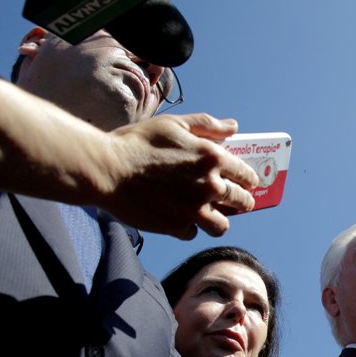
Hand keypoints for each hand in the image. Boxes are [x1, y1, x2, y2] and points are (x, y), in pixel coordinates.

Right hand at [94, 113, 258, 239]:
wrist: (106, 170)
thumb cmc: (138, 143)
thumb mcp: (174, 124)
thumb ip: (208, 125)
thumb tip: (233, 126)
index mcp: (213, 158)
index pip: (247, 175)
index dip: (249, 180)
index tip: (246, 183)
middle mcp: (210, 186)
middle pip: (242, 202)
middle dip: (241, 201)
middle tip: (234, 201)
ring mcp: (195, 210)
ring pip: (222, 226)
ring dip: (218, 220)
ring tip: (209, 215)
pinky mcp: (177, 227)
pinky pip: (193, 232)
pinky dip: (186, 227)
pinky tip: (177, 217)